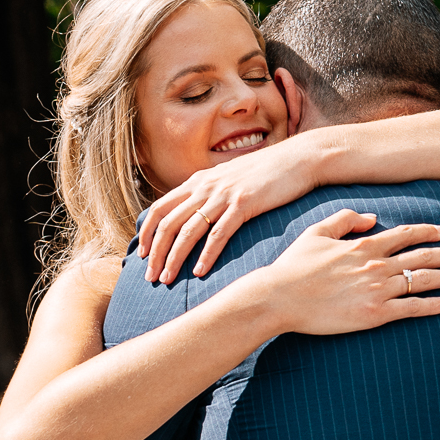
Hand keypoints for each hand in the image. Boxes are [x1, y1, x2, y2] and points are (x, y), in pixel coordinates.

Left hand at [138, 151, 316, 284]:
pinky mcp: (243, 204)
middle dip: (156, 253)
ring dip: (174, 258)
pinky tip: (199, 273)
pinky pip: (219, 234)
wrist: (297, 159)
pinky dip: (206, 255)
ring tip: (167, 280)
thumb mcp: (227, 179)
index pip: (159, 209)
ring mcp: (223, 195)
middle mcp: (204, 187)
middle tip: (151, 276)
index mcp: (197, 181)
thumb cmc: (264, 173)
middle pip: (168, 224)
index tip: (143, 255)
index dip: (147, 233)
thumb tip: (192, 214)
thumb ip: (207, 194)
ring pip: (188, 231)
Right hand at [249, 210, 439, 335]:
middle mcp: (376, 265)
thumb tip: (371, 218)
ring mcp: (378, 290)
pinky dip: (433, 305)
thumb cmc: (293, 267)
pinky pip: (412, 308)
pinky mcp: (375, 314)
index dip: (426, 232)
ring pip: (423, 281)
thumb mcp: (315, 233)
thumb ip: (344, 219)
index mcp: (363, 245)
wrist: (279, 297)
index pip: (404, 235)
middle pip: (421, 257)